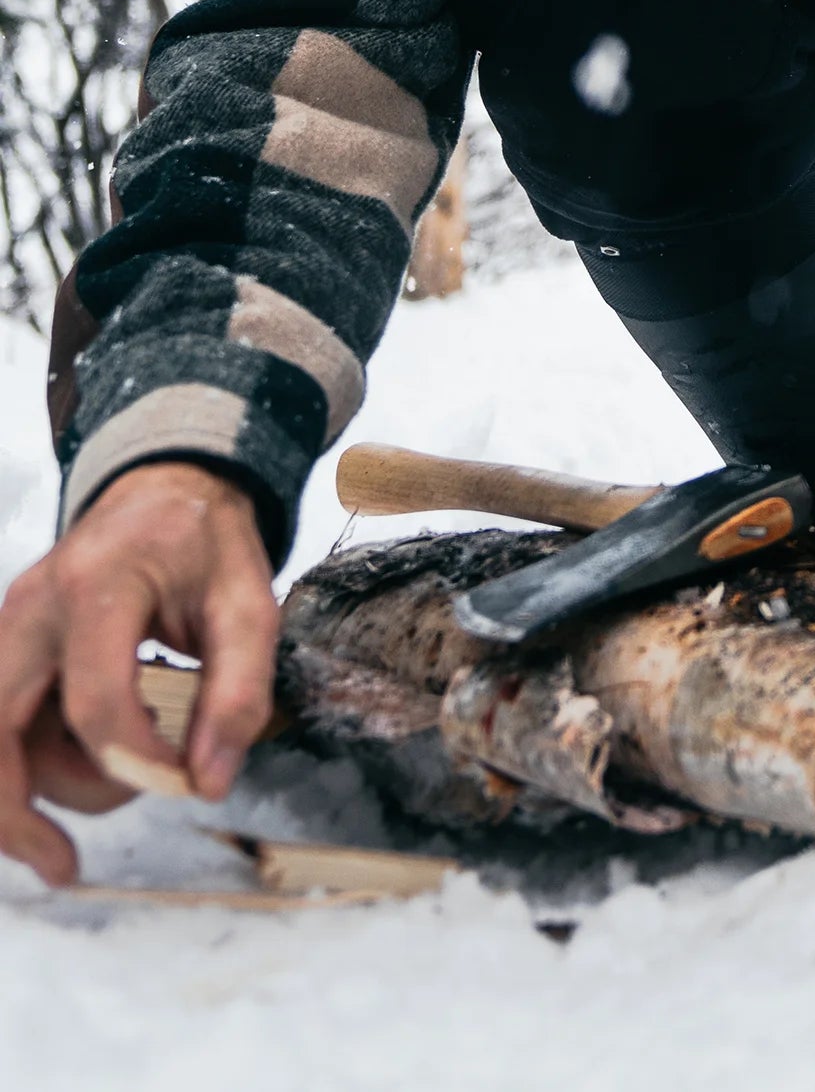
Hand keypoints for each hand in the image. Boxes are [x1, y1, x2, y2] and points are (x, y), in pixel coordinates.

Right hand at [0, 460, 276, 883]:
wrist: (165, 488)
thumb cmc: (207, 543)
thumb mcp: (250, 600)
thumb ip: (238, 690)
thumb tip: (207, 783)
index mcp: (98, 584)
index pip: (95, 700)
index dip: (136, 759)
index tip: (186, 781)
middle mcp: (32, 609)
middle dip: (18, 813)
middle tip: (66, 867)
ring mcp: (7, 627)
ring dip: (31, 793)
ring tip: (114, 797)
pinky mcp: (4, 647)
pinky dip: (17, 771)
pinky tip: (59, 803)